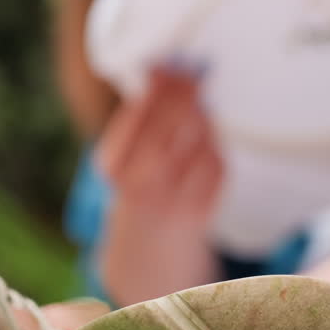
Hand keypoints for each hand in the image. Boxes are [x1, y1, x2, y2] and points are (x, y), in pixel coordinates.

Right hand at [95, 65, 224, 304]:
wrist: (144, 264)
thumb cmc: (137, 201)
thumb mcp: (123, 165)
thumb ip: (139, 124)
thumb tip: (164, 71)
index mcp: (113, 166)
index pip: (137, 113)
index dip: (157, 85)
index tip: (166, 65)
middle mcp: (138, 184)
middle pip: (170, 122)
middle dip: (185, 92)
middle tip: (194, 74)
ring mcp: (170, 200)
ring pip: (197, 141)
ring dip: (203, 116)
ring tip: (200, 105)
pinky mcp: (199, 211)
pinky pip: (216, 165)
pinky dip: (215, 146)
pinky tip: (208, 139)